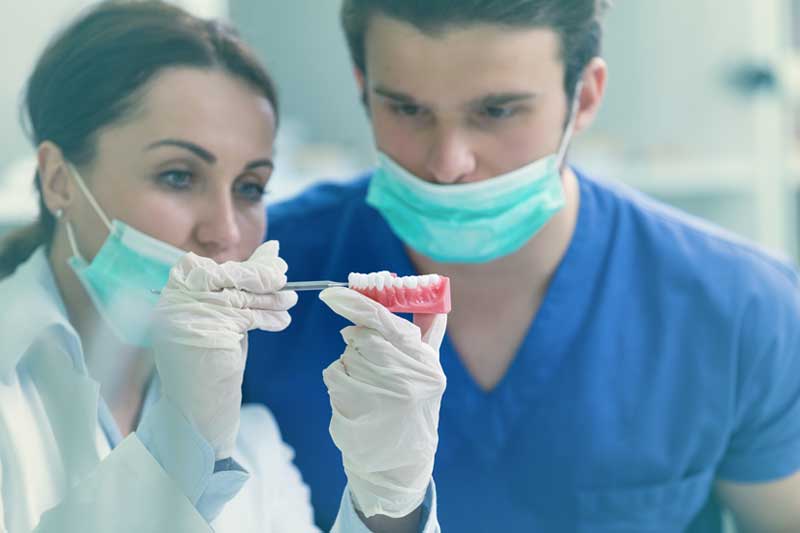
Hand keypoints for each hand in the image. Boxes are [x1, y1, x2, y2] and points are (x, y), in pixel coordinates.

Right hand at [153, 241, 296, 458]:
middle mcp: (172, 304)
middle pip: (226, 276)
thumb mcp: (224, 321)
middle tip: (286, 277)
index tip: (275, 261)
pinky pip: (246, 314)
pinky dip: (268, 316)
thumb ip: (239, 290)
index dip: (247, 265)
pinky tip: (281, 321)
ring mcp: (186, 316)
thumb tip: (271, 253)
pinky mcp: (205, 331)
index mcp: (171, 298)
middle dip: (261, 275)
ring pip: (239, 294)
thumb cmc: (211, 368)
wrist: (196, 418)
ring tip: (290, 300)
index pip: (210, 268)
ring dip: (271, 297)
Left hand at [320, 287, 446, 518]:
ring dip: (350, 360)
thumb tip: (436, 293)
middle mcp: (406, 380)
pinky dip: (339, 377)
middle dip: (358, 336)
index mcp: (426, 364)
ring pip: (348, 354)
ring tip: (368, 382)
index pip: (388, 324)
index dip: (359, 304)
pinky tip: (355, 394)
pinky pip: (334, 373)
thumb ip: (429, 333)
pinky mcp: (354, 409)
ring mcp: (378, 396)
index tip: (333, 293)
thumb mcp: (430, 371)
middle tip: (359, 343)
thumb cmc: (414, 406)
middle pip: (364, 337)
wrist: (399, 461)